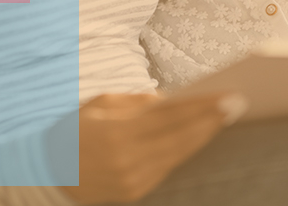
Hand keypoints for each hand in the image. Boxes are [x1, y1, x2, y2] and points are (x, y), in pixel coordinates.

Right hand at [61, 92, 246, 203]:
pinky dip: (185, 149)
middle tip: (238, 103)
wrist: (49, 171)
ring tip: (225, 117)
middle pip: (180, 138)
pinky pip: (167, 167)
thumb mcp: (98, 104)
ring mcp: (133, 180)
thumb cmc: (74, 128)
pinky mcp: (135, 192)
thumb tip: (168, 100)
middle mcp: (128, 160)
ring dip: (203, 135)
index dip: (200, 107)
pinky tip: (200, 135)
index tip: (226, 96)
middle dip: (211, 120)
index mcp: (116, 132)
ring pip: (179, 155)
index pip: (169, 117)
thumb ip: (134, 102)